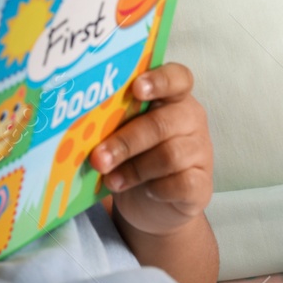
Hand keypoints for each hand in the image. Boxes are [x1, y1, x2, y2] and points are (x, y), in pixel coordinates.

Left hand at [90, 62, 211, 236]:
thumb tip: (80, 122)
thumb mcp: (123, 133)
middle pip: (162, 123)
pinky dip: (158, 188)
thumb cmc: (134, 156)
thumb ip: (115, 120)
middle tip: (98, 158)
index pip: (177, 78)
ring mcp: (200, 151)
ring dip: (134, 169)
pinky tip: (144, 191)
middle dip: (126, 141)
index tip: (135, 88)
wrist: (153, 204)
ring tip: (111, 179)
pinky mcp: (202, 185)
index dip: (159, 80)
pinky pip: (182, 184)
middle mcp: (191, 119)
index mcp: (172, 98)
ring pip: (170, 155)